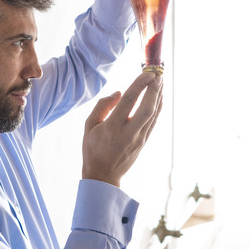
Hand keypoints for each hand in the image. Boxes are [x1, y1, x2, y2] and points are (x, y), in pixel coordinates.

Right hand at [82, 72, 162, 187]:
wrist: (103, 176)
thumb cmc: (92, 149)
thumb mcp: (88, 126)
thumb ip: (102, 106)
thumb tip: (118, 93)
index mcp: (111, 127)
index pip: (129, 101)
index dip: (139, 85)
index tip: (147, 73)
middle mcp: (128, 133)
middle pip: (147, 107)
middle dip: (154, 89)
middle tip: (157, 74)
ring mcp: (138, 139)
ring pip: (153, 114)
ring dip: (158, 96)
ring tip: (160, 81)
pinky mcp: (144, 142)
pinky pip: (154, 121)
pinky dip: (158, 107)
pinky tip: (159, 97)